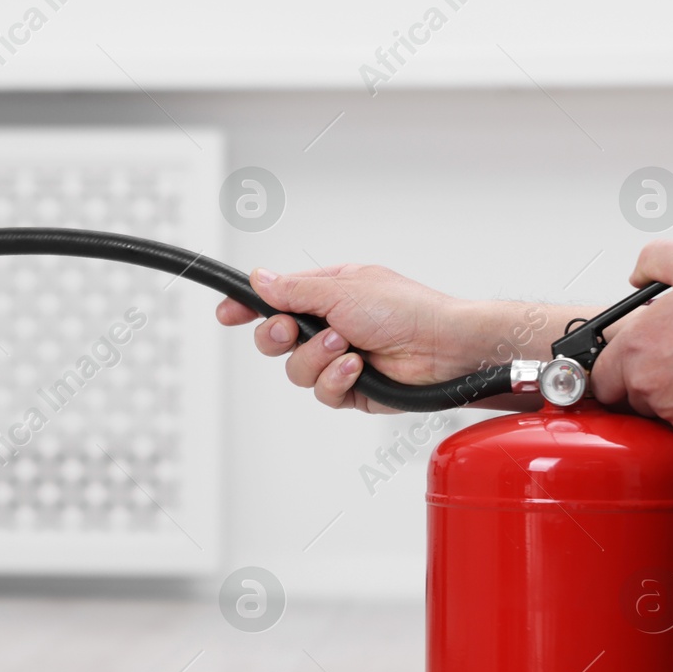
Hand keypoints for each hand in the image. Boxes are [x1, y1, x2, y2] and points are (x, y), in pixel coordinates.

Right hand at [215, 263, 490, 412]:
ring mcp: (338, 358)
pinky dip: (336, 379)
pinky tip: (357, 367)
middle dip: (278, 336)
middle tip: (290, 330)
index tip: (227, 312)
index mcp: (327, 294)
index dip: (248, 306)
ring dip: (316, 358)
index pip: (276, 299)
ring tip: (345, 346)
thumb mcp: (342, 289)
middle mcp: (330, 325)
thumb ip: (295, 289)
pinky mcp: (351, 388)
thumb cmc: (408, 309)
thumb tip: (259, 279)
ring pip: (295, 369)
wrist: (445, 348)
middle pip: (276, 337)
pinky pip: (322, 392)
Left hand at [591, 241, 672, 448]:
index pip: (601, 374)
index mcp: (635, 348)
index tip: (632, 364)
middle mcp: (645, 385)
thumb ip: (656, 260)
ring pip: (658, 415)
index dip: (616, 369)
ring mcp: (671, 414)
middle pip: (626, 398)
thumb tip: (636, 275)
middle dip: (643, 387)